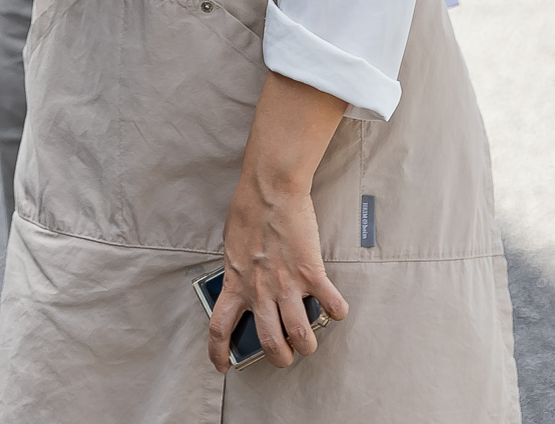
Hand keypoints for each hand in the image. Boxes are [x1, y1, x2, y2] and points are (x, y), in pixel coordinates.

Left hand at [209, 74, 349, 372]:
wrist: (269, 189)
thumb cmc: (248, 212)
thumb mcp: (230, 248)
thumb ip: (237, 272)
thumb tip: (242, 287)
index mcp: (235, 283)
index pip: (219, 327)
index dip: (218, 352)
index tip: (222, 366)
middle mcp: (259, 290)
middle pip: (269, 343)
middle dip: (280, 358)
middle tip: (285, 354)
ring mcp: (286, 283)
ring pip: (300, 334)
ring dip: (307, 344)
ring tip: (308, 340)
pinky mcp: (311, 271)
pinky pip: (330, 304)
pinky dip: (336, 311)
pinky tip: (335, 308)